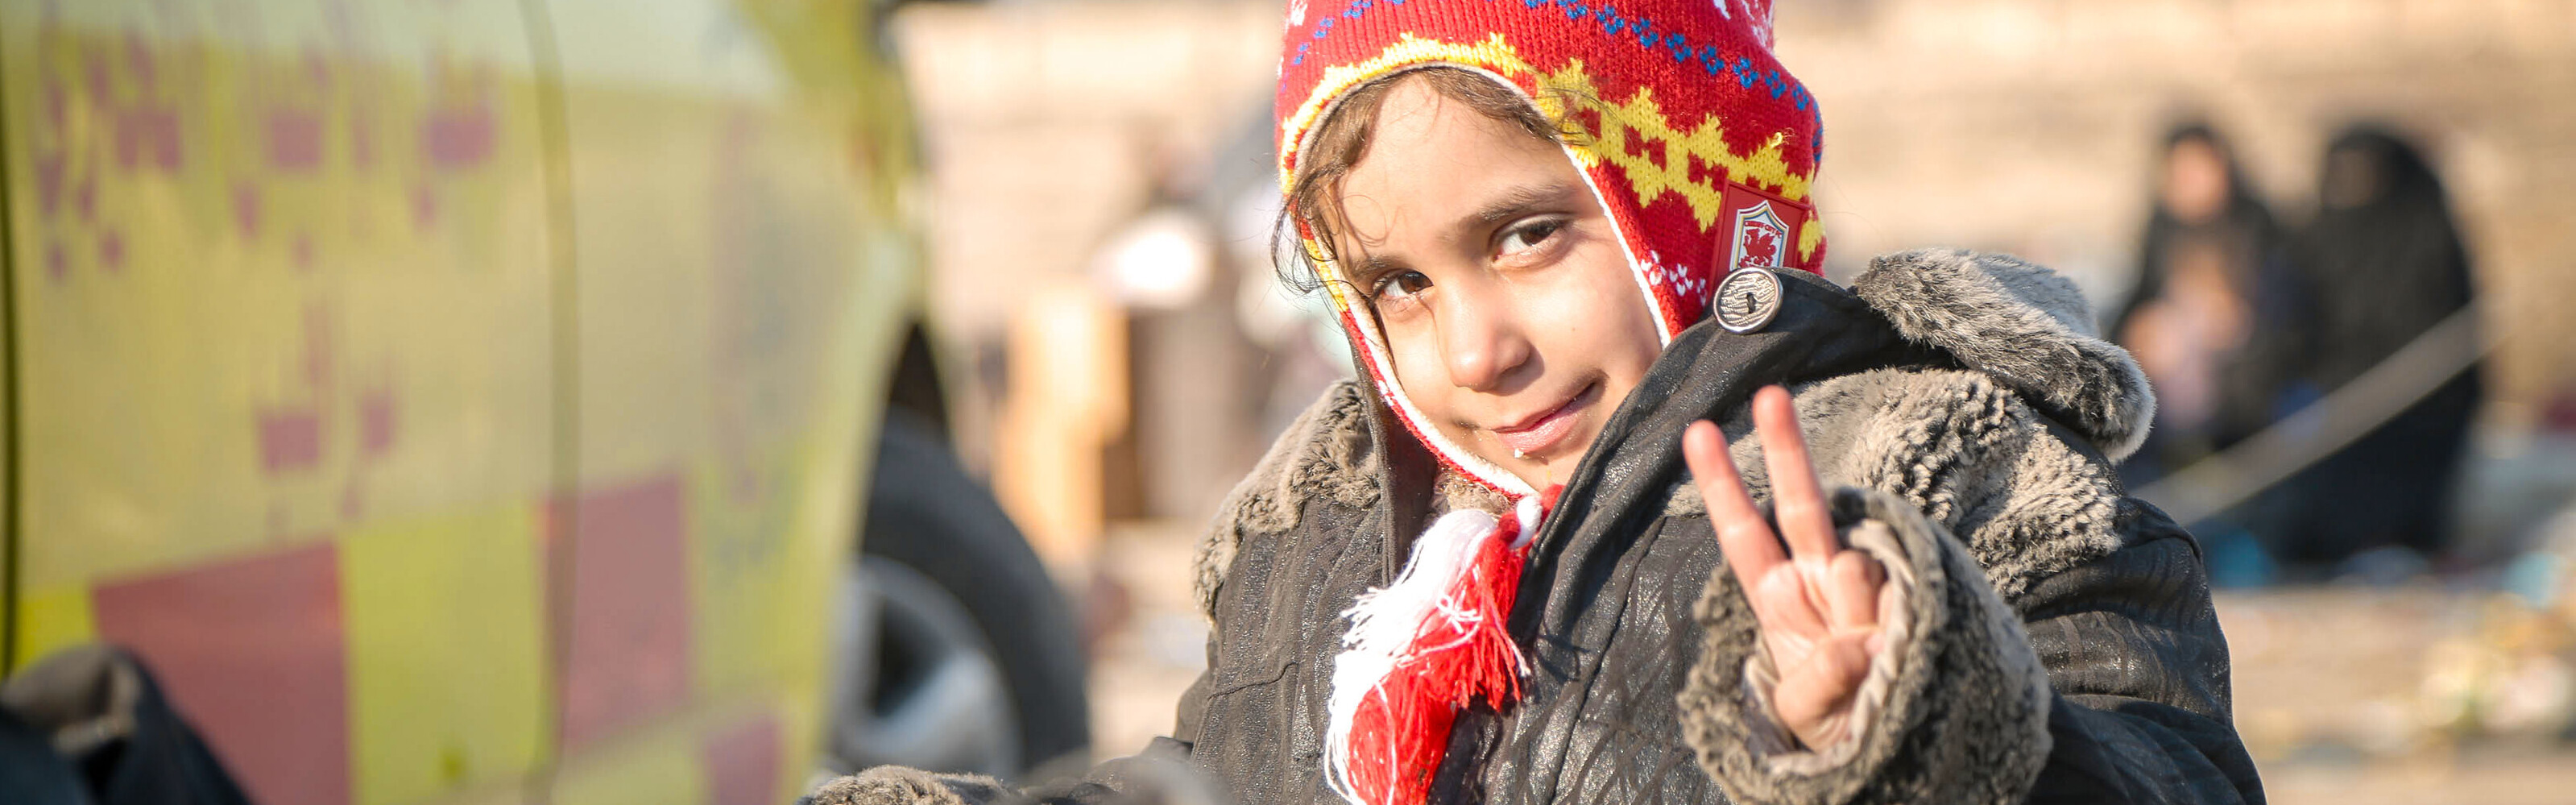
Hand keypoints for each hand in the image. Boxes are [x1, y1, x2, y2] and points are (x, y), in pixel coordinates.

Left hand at [1682, 386, 1887, 749]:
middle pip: (1800, 506)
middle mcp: (1820, 581)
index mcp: (1780, 598)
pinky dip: (1896, 631)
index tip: (1697, 432)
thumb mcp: (1803, 716)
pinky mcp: (1912, 603)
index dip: (1723, 486)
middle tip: (1768, 395)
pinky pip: (1901, 600)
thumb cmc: (1834, 727)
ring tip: (1864, 665)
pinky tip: (1893, 654)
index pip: (1744, 534)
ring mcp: (1867, 589)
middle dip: (1787, 451)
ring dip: (1855, 615)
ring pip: (1856, 568)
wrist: (1897, 749)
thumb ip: (1818, 682)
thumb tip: (1862, 643)